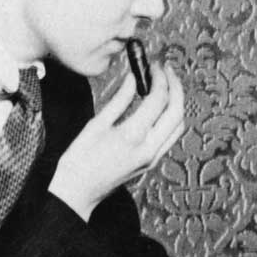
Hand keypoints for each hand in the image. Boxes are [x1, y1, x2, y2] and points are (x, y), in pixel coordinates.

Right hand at [49, 62, 184, 220]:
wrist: (78, 192)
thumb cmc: (80, 159)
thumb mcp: (96, 124)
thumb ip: (120, 100)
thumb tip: (133, 78)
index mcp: (133, 136)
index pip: (158, 99)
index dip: (158, 78)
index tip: (153, 65)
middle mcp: (149, 148)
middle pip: (176, 111)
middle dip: (175, 86)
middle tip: (166, 70)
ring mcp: (153, 157)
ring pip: (178, 125)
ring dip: (176, 102)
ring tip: (166, 85)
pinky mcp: (152, 163)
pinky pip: (171, 137)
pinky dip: (171, 118)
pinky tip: (160, 107)